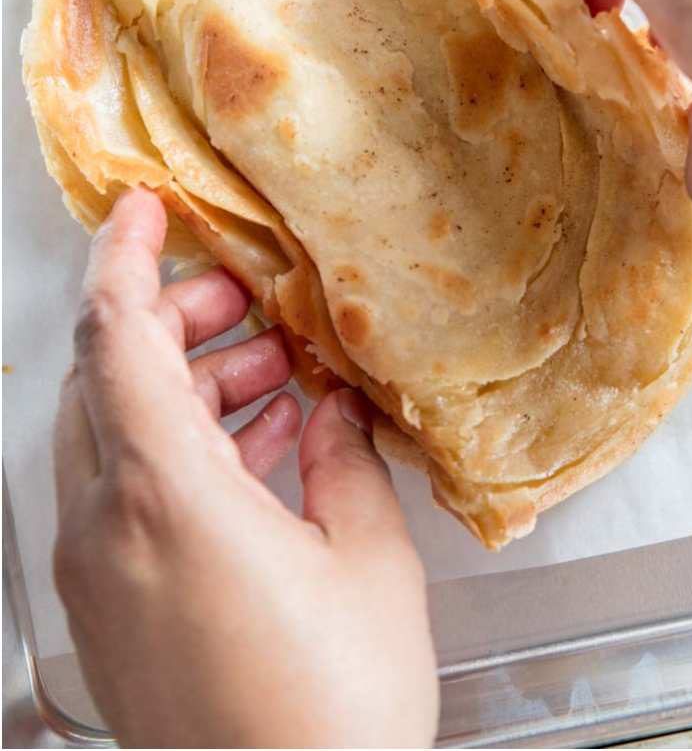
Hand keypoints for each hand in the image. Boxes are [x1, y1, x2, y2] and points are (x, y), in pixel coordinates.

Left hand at [53, 189, 437, 747]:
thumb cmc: (331, 713)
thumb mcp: (368, 563)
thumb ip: (342, 463)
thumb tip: (329, 412)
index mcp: (170, 501)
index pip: (117, 341)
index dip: (127, 260)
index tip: (144, 210)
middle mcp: (112, 532)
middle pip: (108, 382)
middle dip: (173, 323)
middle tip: (249, 303)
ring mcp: (102, 578)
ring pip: (114, 438)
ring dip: (184, 390)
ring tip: (273, 378)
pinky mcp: (113, 613)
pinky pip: (124, 497)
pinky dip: (178, 453)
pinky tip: (255, 452)